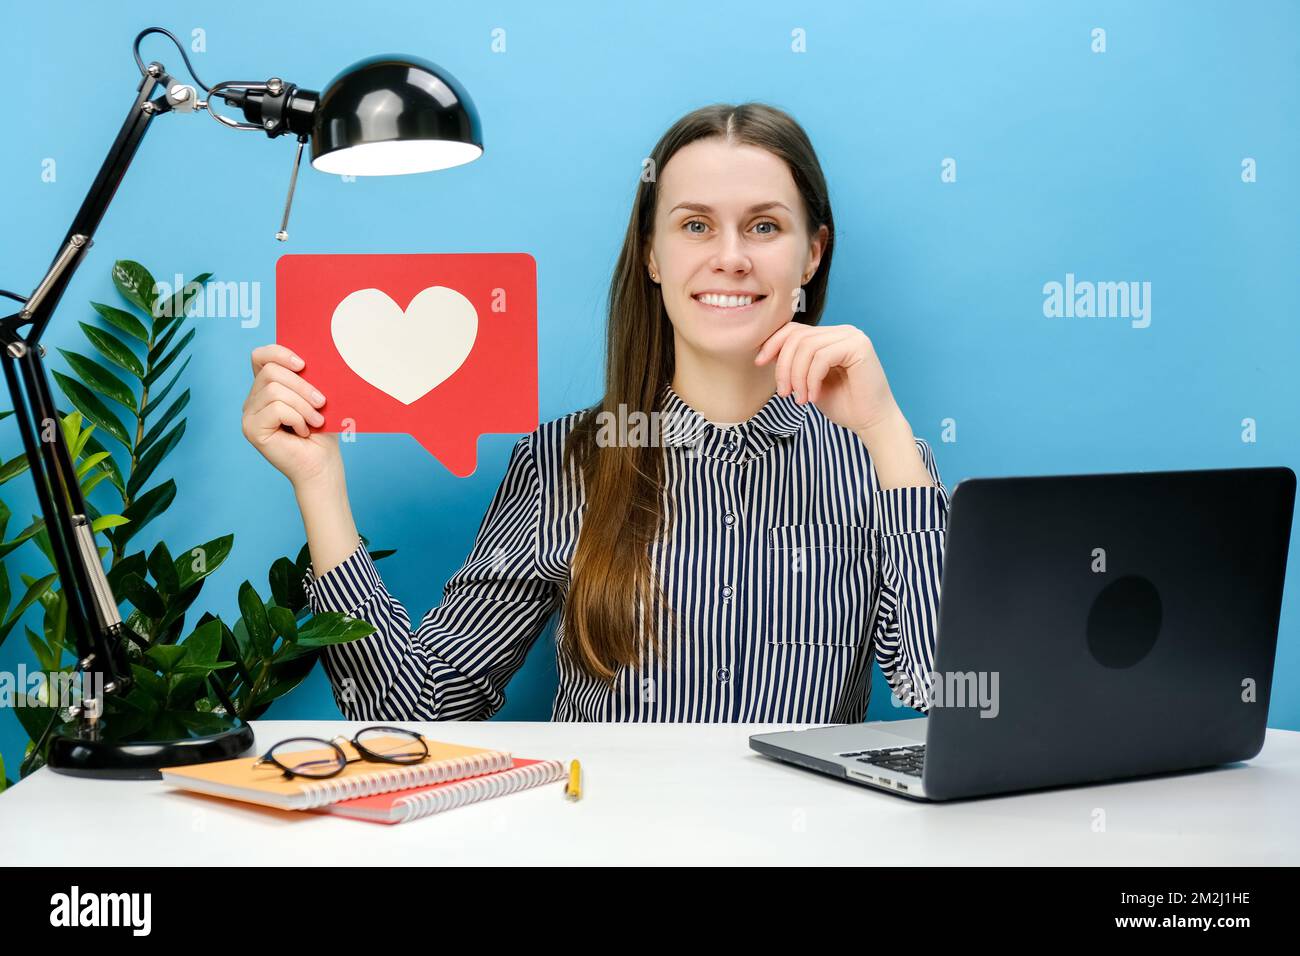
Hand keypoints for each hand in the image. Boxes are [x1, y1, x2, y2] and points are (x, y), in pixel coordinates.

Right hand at [241, 345, 341, 487]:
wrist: (322, 464)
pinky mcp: (251, 429)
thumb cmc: (322, 432)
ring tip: (316, 421)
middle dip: (302, 386)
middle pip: (271, 372)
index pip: (260, 356)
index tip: (304, 365)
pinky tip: (302, 431)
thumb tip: (309, 358)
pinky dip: (296, 418)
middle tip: (322, 403)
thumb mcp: (316, 397)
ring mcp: (249, 415)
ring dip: (303, 405)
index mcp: (267, 388)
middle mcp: (253, 399)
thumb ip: (307, 377)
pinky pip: (276, 408)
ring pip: (274, 390)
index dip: (280, 353)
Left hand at [754, 321, 900, 433]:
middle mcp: (842, 331)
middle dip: (783, 366)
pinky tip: (813, 397)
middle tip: (784, 393)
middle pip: (797, 337)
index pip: (794, 329)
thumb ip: (794, 363)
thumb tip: (765, 352)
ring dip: (797, 377)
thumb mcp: (808, 381)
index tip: (759, 363)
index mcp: (830, 336)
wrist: (871, 423)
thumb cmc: (843, 405)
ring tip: (800, 399)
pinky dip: (811, 380)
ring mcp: (852, 336)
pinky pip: (821, 357)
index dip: (773, 343)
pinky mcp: (859, 346)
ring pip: (806, 347)